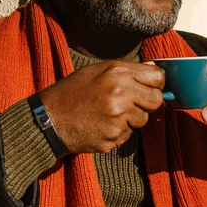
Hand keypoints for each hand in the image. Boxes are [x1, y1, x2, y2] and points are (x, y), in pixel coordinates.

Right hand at [39, 61, 164, 153]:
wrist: (49, 120)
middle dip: (147, 102)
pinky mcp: (114, 136)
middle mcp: (120, 93)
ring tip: (109, 113)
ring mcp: (118, 117)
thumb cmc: (71, 92)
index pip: (157, 77)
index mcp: (116, 73)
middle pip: (156, 100)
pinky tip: (101, 125)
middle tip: (131, 103)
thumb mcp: (96, 71)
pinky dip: (119, 131)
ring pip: (143, 119)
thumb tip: (154, 69)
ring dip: (132, 118)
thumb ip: (126, 70)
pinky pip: (128, 134)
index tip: (148, 87)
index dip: (155, 83)